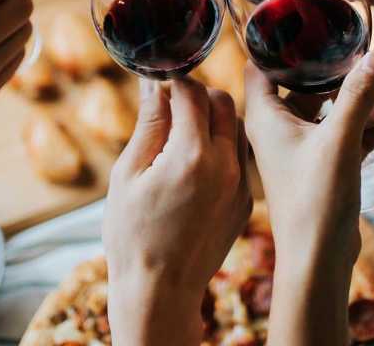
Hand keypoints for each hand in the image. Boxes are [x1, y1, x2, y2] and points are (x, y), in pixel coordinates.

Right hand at [104, 81, 251, 345]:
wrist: (160, 291)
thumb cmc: (133, 234)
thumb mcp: (128, 175)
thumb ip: (148, 125)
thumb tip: (154, 84)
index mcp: (192, 154)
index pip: (193, 92)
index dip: (173, 83)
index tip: (159, 85)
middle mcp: (226, 164)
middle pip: (224, 102)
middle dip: (198, 96)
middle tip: (171, 107)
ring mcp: (241, 184)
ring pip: (238, 127)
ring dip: (214, 120)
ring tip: (184, 134)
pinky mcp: (245, 201)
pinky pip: (241, 158)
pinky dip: (223, 148)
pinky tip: (198, 163)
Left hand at [243, 51, 373, 267]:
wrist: (319, 260)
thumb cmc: (314, 200)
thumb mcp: (340, 138)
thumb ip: (359, 95)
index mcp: (264, 117)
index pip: (262, 66)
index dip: (279, 43)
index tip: (304, 21)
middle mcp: (278, 130)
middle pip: (305, 86)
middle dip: (339, 71)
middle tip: (364, 49)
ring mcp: (302, 150)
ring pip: (333, 112)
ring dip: (365, 100)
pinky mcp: (324, 168)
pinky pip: (347, 134)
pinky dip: (370, 123)